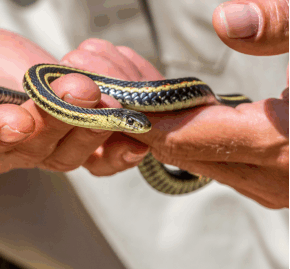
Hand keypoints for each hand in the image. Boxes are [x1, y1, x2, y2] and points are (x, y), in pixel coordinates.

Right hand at [0, 0, 124, 174]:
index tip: (17, 119)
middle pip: (33, 147)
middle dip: (58, 119)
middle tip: (79, 91)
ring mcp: (35, 140)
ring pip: (67, 148)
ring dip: (90, 124)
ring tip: (105, 96)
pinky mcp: (62, 125)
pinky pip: (91, 145)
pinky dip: (113, 140)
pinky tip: (132, 129)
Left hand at [62, 37, 287, 208]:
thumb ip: (286, 24)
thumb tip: (227, 19)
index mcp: (281, 143)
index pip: (184, 135)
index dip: (141, 117)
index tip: (107, 100)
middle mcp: (272, 176)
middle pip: (183, 150)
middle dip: (146, 124)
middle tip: (113, 97)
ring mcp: (273, 184)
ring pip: (198, 159)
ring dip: (167, 131)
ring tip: (138, 102)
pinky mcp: (275, 180)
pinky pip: (218, 162)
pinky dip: (193, 140)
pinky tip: (180, 116)